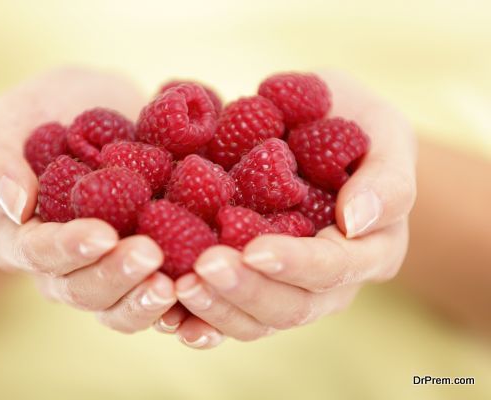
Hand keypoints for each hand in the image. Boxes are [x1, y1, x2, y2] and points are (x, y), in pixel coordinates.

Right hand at [0, 67, 176, 332]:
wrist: (99, 108)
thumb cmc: (49, 110)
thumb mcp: (14, 118)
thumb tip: (15, 205)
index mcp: (21, 236)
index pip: (38, 252)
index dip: (68, 249)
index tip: (101, 234)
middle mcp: (64, 263)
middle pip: (82, 289)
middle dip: (115, 276)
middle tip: (149, 255)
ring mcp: (106, 266)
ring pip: (120, 305)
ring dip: (146, 300)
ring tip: (175, 285)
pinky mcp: (143, 262)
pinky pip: (156, 294)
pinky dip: (178, 302)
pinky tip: (200, 294)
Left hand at [158, 71, 415, 348]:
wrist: (315, 123)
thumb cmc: (355, 122)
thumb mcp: (384, 132)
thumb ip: (386, 178)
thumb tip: (357, 221)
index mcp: (369, 251)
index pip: (334, 268)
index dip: (296, 264)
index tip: (254, 249)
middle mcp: (328, 282)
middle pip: (290, 306)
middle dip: (246, 290)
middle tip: (203, 268)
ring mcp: (287, 286)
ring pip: (255, 320)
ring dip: (216, 308)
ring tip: (178, 285)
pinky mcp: (252, 280)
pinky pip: (226, 311)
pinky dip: (198, 317)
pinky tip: (169, 312)